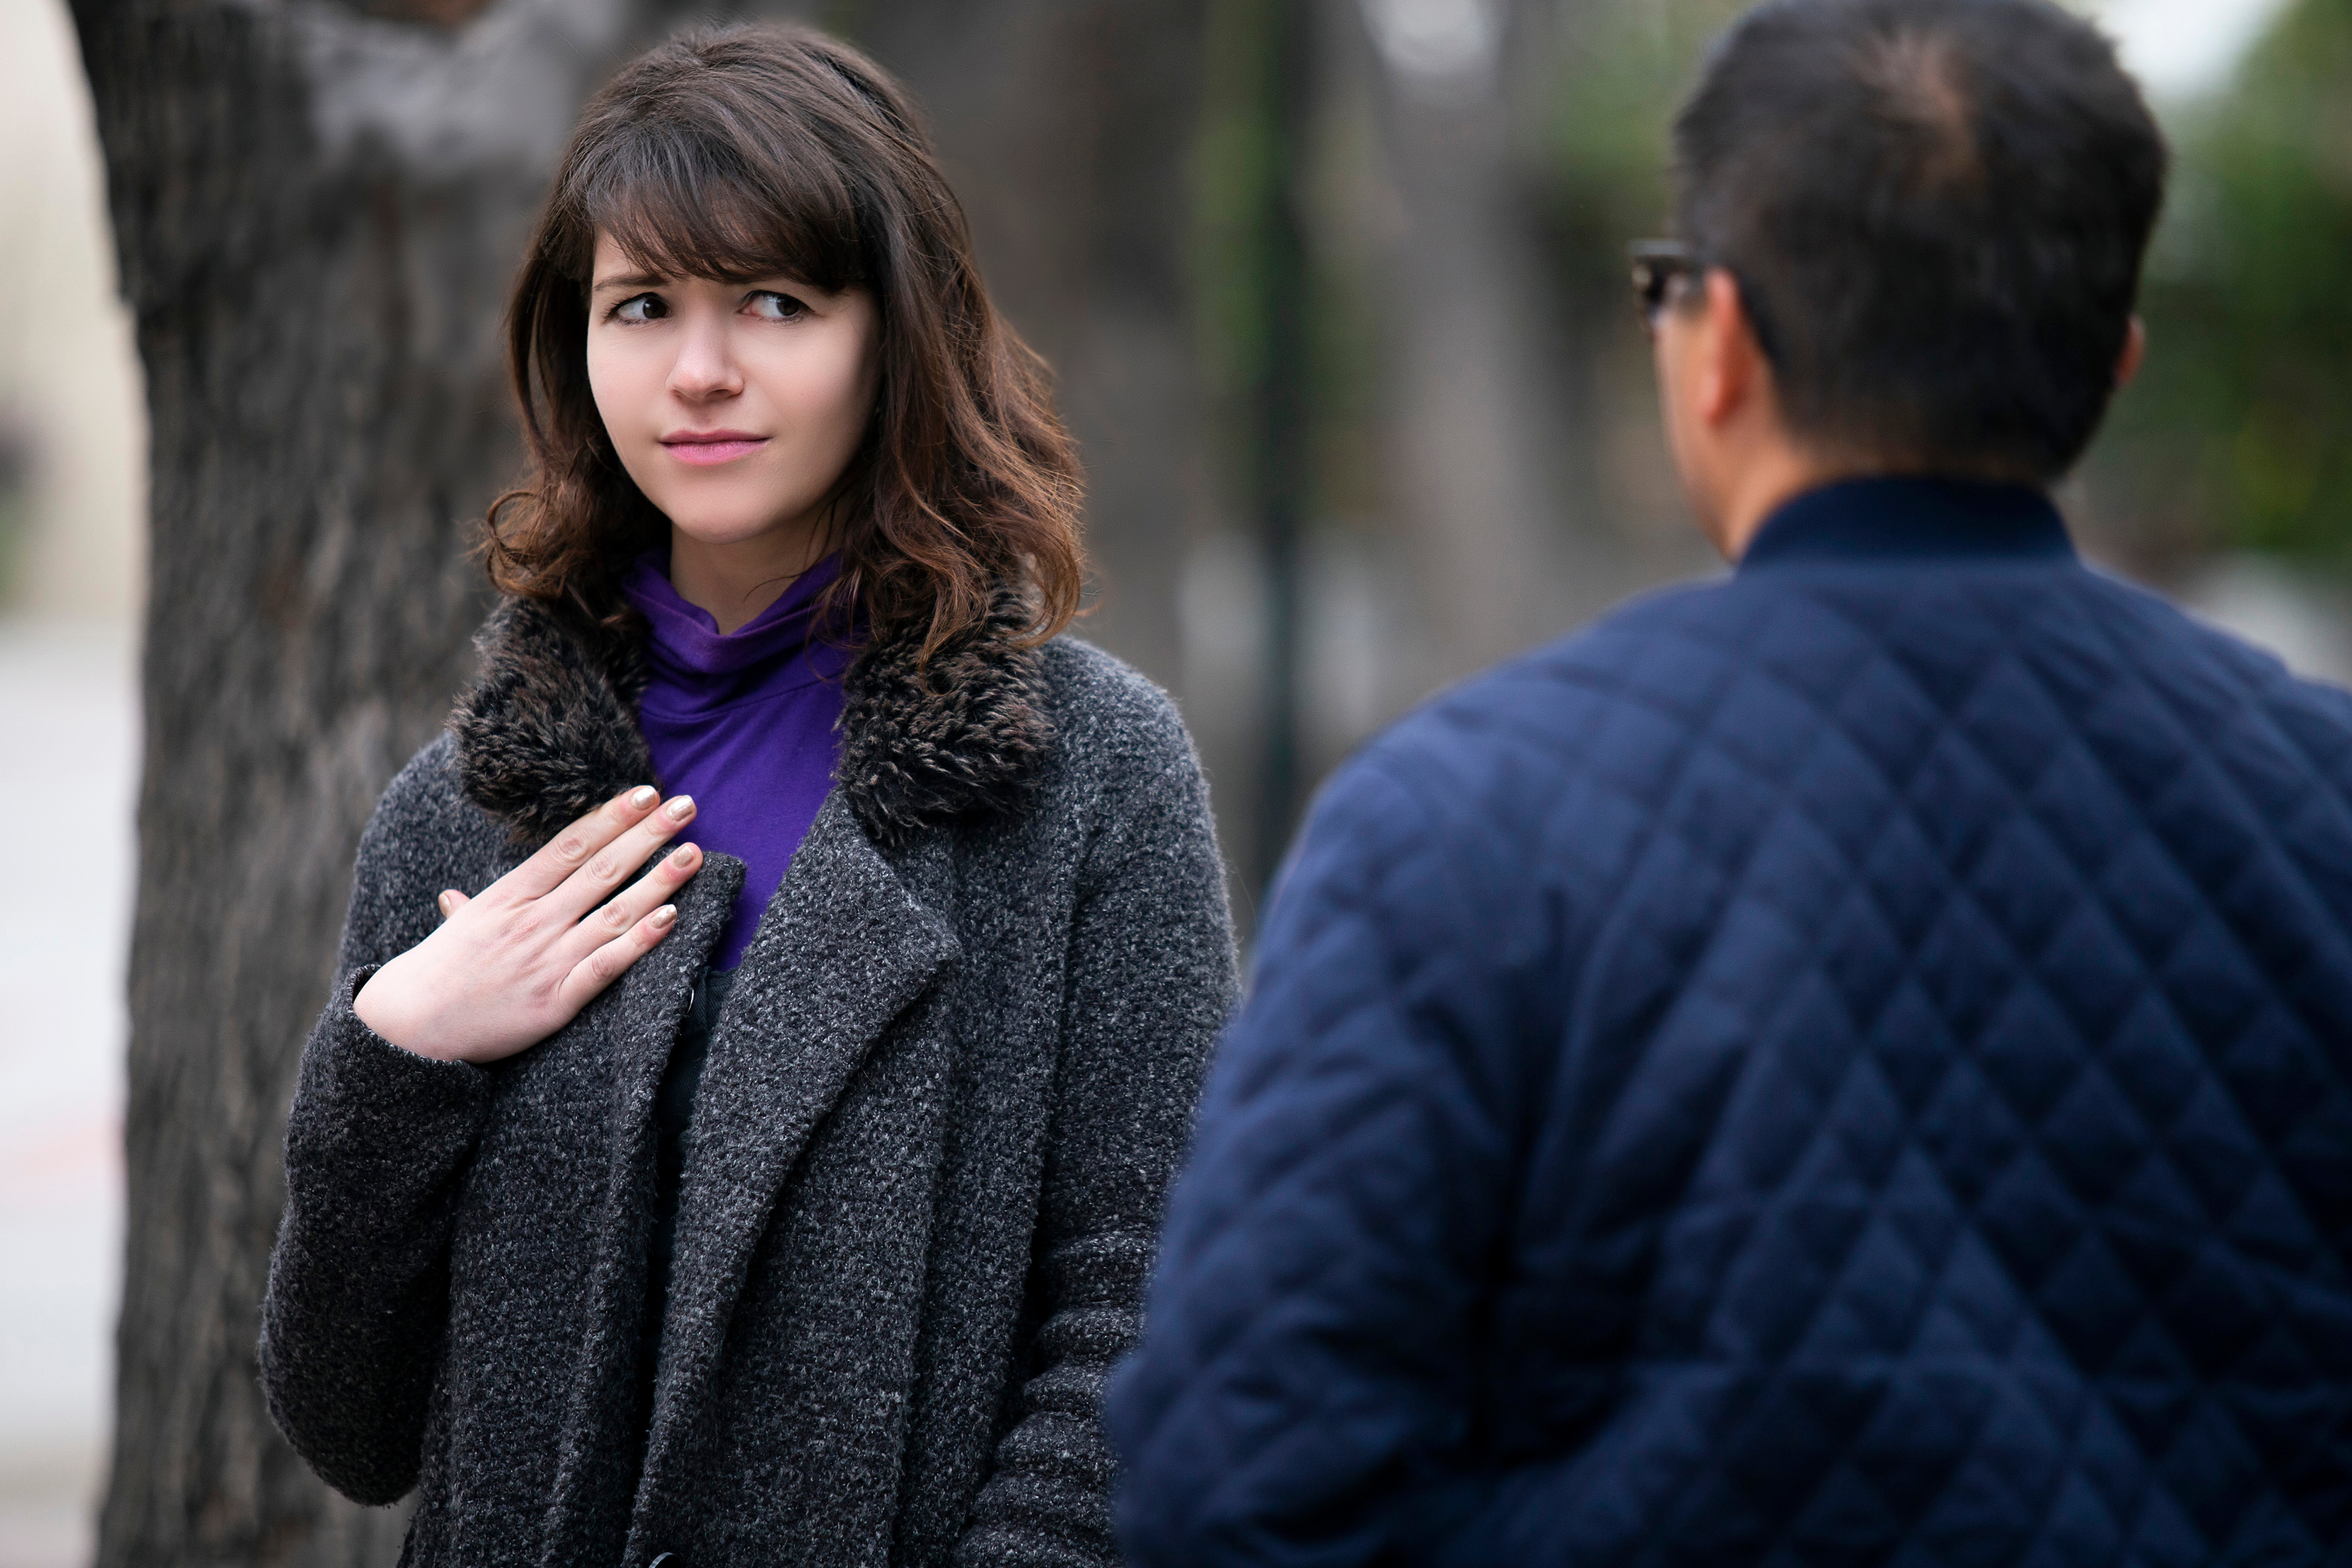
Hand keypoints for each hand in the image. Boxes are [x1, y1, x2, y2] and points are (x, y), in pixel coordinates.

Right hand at [353, 786, 704, 1062]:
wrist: (409, 1028)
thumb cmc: (437, 975)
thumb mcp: (455, 930)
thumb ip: (468, 909)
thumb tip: (455, 896)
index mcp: (509, 895)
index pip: (570, 846)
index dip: (611, 818)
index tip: (645, 793)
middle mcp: (532, 920)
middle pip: (600, 869)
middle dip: (647, 835)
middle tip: (685, 805)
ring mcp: (546, 959)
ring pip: (613, 912)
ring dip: (658, 881)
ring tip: (693, 853)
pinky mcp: (556, 1000)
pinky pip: (606, 965)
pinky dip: (640, 940)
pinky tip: (671, 917)